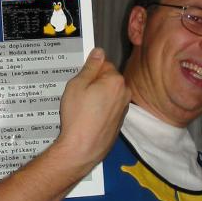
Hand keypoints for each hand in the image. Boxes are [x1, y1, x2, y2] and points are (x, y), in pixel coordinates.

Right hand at [55, 48, 130, 168]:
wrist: (83, 148)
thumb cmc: (77, 116)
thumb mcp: (77, 85)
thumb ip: (90, 67)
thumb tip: (99, 52)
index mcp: (115, 80)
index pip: (103, 64)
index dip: (89, 71)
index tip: (79, 81)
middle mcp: (124, 93)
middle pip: (107, 79)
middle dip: (94, 83)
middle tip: (78, 95)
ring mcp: (124, 108)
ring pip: (109, 93)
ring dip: (97, 96)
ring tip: (82, 108)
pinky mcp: (120, 121)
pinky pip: (109, 107)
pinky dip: (100, 109)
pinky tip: (88, 118)